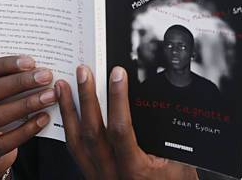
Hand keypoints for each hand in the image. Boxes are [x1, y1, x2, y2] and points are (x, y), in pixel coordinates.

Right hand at [0, 55, 57, 178]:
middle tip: (46, 76)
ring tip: (50, 96)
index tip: (31, 61)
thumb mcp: (0, 98)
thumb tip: (41, 67)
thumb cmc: (1, 115)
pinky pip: (3, 142)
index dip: (3, 65)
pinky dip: (26, 129)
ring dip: (26, 104)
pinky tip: (44, 118)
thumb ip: (12, 83)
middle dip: (19, 83)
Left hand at [56, 65, 197, 179]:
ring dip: (69, 110)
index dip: (118, 99)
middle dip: (87, 97)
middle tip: (84, 72)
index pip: (121, 129)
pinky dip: (69, 128)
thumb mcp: (178, 161)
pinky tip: (66, 113)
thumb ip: (164, 135)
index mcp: (136, 171)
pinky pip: (75, 152)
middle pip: (92, 131)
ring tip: (63, 87)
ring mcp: (99, 178)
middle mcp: (112, 176)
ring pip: (77, 141)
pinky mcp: (93, 178)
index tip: (117, 75)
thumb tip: (156, 102)